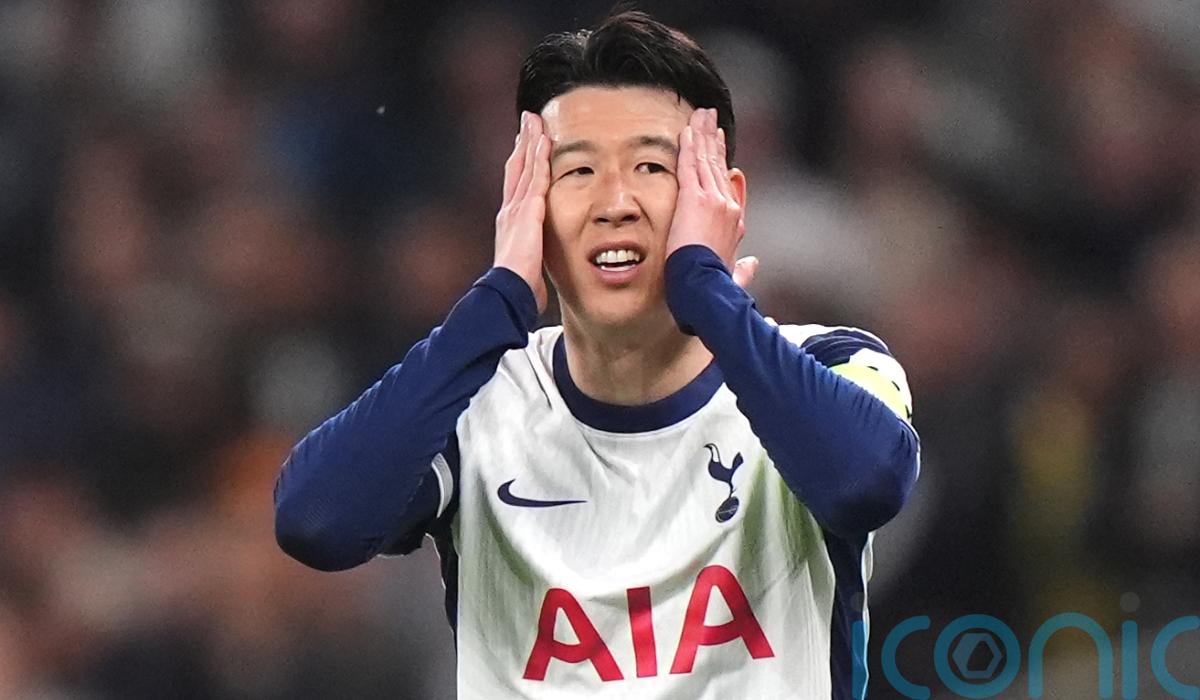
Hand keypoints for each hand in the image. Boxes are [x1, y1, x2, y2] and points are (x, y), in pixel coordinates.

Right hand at [494, 111, 549, 312]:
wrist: (508, 289)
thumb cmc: (517, 284)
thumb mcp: (525, 267)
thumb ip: (530, 259)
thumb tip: (535, 274)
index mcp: (509, 222)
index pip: (515, 185)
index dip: (520, 163)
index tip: (523, 145)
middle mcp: (510, 210)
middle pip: (516, 167)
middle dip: (522, 143)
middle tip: (527, 120)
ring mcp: (517, 208)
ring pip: (525, 166)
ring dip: (530, 142)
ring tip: (534, 120)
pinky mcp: (528, 210)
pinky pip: (536, 177)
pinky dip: (539, 157)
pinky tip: (544, 140)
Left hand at [666, 108, 758, 288]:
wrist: (706, 287)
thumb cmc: (716, 286)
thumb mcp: (734, 275)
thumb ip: (743, 269)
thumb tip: (753, 264)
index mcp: (736, 221)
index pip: (728, 185)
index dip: (724, 164)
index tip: (721, 149)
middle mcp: (728, 205)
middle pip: (719, 165)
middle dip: (714, 139)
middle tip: (710, 118)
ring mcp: (713, 199)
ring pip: (707, 159)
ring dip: (703, 134)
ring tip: (701, 114)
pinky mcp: (695, 199)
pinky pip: (690, 165)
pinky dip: (689, 146)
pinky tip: (687, 131)